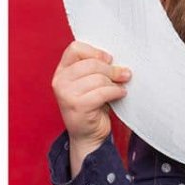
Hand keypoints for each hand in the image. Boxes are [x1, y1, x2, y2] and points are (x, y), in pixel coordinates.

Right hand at [51, 41, 130, 175]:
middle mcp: (60, 82)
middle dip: (111, 69)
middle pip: (90, 63)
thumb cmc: (91, 106)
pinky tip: (120, 94)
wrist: (88, 135)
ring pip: (98, 78)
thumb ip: (95, 68)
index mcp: (62, 72)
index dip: (95, 52)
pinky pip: (102, 92)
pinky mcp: (77, 106)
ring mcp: (66, 95)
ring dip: (115, 82)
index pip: (75, 48)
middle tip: (124, 74)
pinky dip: (115, 92)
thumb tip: (117, 58)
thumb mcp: (89, 83)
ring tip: (120, 87)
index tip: (109, 60)